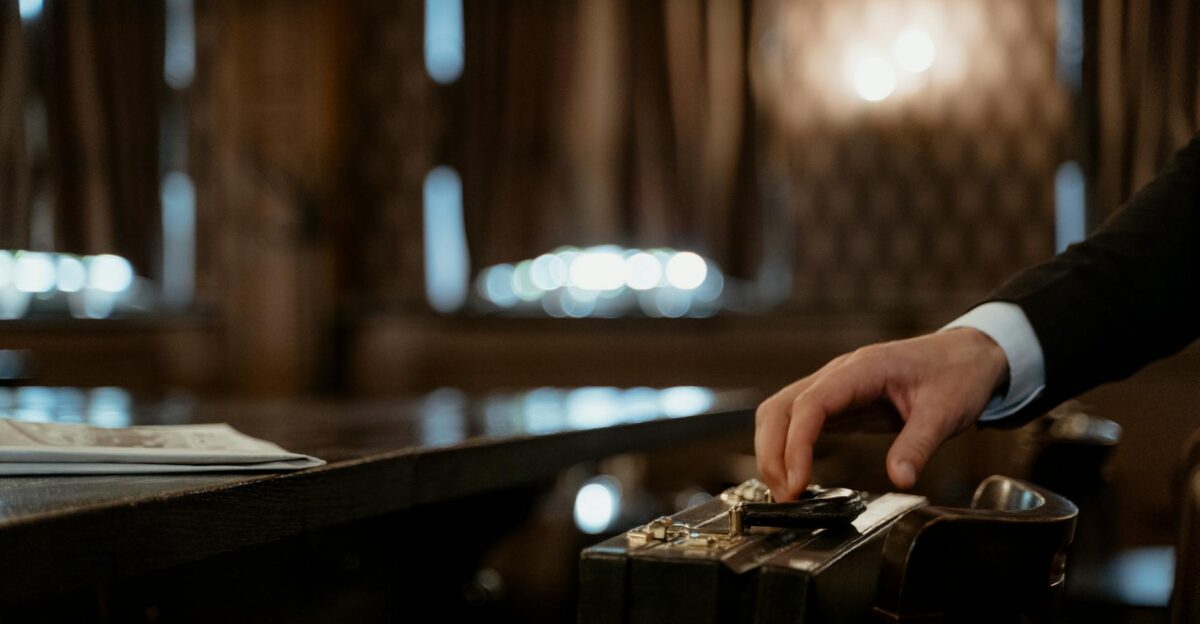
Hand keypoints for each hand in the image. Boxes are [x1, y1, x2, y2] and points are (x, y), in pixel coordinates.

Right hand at [754, 328, 1008, 500]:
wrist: (968, 355)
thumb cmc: (956, 373)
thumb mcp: (945, 411)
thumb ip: (918, 445)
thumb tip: (899, 479)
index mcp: (861, 369)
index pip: (810, 405)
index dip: (795, 445)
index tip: (797, 482)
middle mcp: (838, 375)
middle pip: (780, 408)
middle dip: (772, 453)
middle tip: (785, 496)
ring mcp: (834, 388)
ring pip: (780, 414)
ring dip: (773, 452)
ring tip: (785, 491)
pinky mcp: (837, 404)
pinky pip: (797, 422)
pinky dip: (787, 449)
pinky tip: (796, 476)